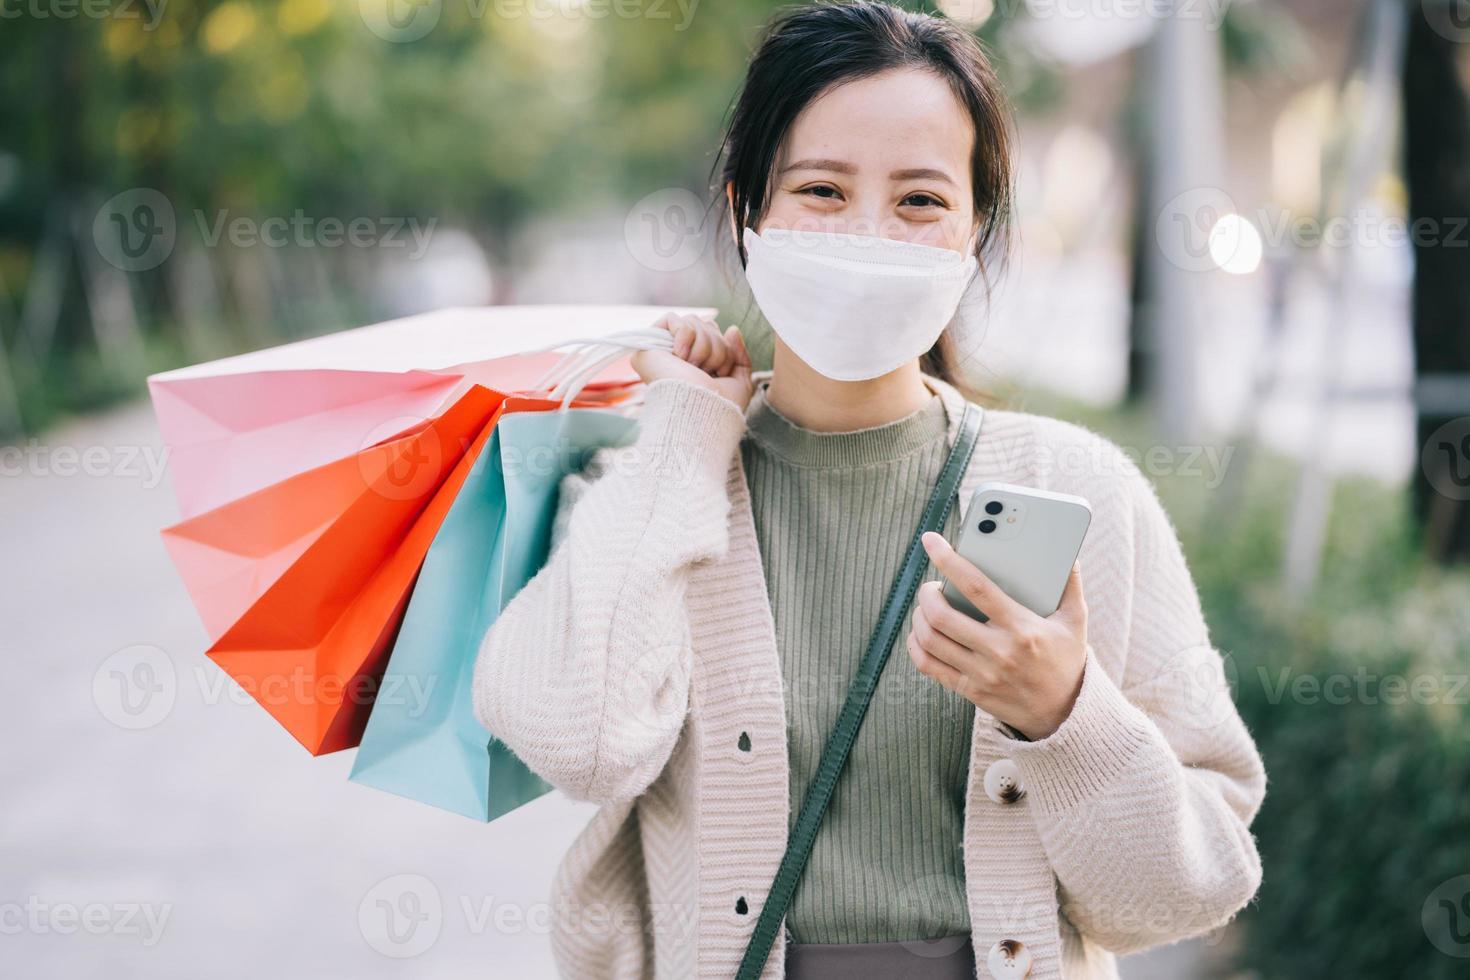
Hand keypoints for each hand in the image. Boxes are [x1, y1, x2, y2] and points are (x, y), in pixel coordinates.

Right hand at [630, 312, 753, 411]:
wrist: (703, 412)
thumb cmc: (721, 407)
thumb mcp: (740, 382)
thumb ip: (739, 355)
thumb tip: (732, 329)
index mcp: (697, 363)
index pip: (713, 331)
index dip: (723, 346)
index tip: (721, 371)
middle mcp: (679, 356)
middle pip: (705, 324)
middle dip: (715, 347)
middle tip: (707, 372)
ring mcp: (662, 351)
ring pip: (692, 321)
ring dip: (703, 346)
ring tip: (693, 368)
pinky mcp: (648, 346)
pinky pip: (672, 318)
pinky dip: (685, 336)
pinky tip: (680, 357)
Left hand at [907, 531, 1088, 739]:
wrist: (1067, 715)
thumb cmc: (1068, 662)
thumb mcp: (1076, 622)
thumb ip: (1070, 585)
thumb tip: (1068, 554)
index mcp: (1022, 627)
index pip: (976, 586)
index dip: (949, 560)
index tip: (931, 542)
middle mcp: (998, 651)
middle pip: (942, 615)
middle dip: (927, 593)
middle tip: (932, 585)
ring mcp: (981, 674)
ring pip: (930, 640)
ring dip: (919, 617)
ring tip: (927, 607)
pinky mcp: (970, 690)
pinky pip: (929, 666)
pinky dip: (916, 646)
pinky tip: (921, 633)